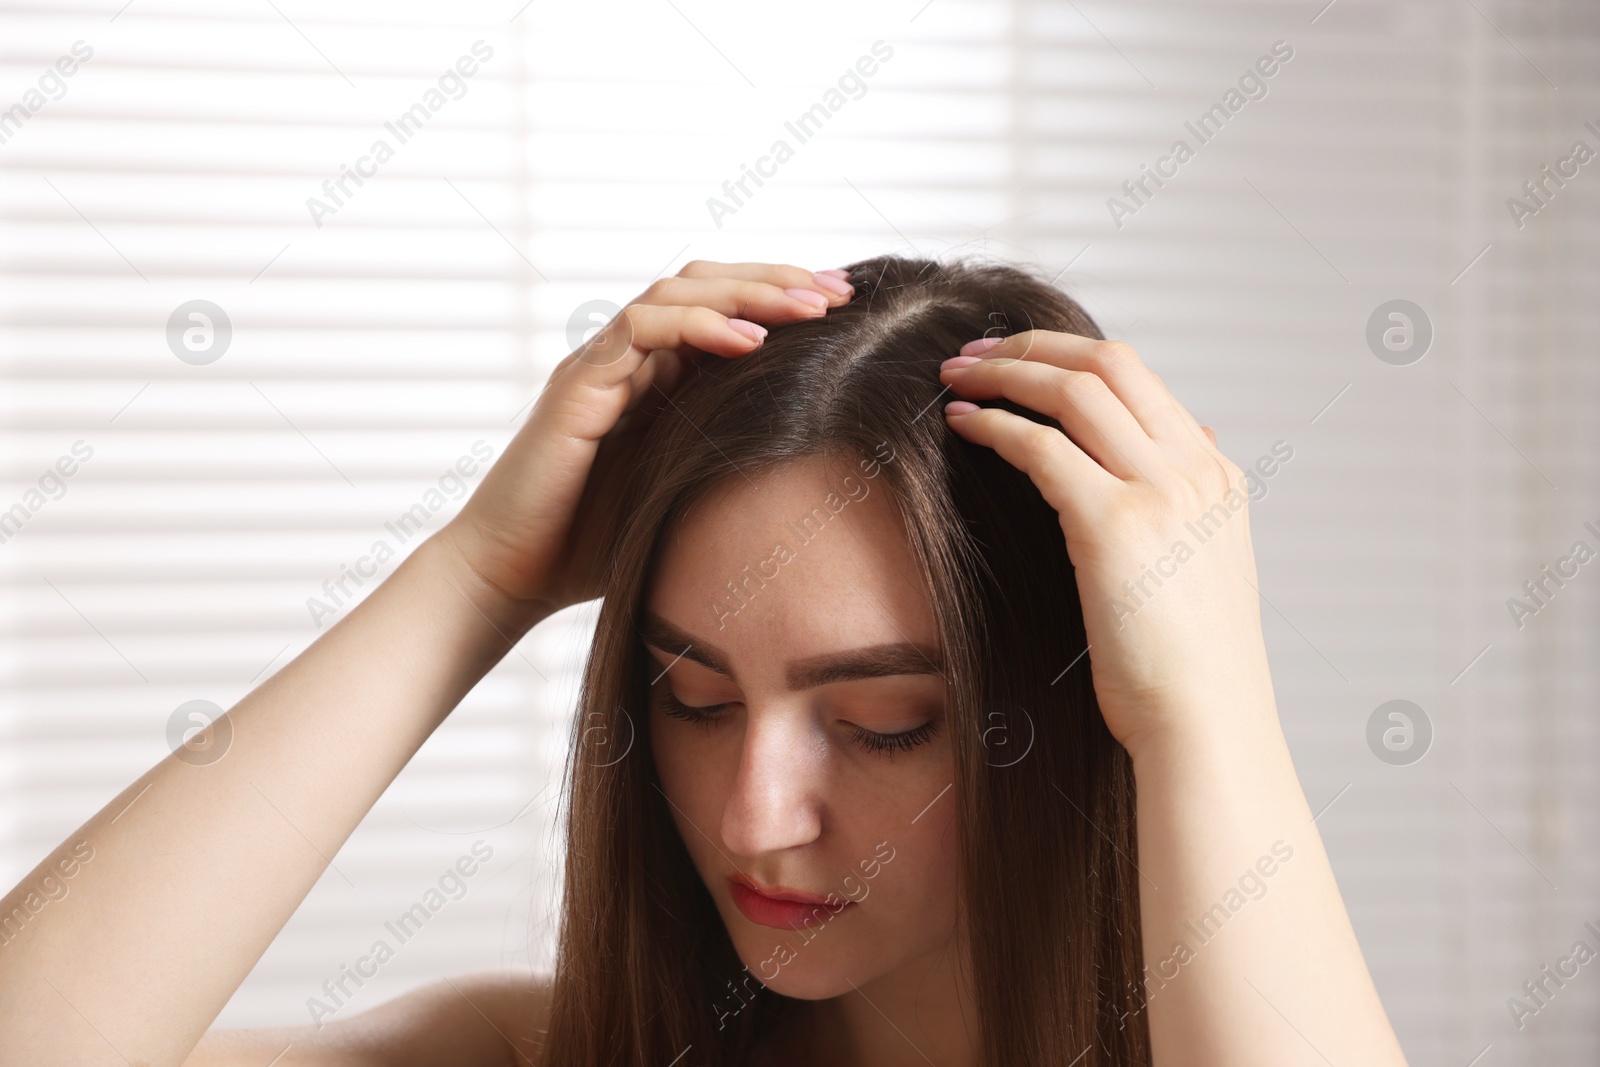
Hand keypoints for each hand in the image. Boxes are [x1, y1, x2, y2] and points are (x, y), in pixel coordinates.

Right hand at [440, 261, 853, 616]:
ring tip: (810, 307)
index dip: (784, 297)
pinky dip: (696, 326)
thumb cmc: (601, 547)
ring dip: (748, 292)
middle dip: (778, 280)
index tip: (850, 305)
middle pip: (706, 284)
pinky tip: (749, 342)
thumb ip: (737, 461)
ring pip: (675, 293)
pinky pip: (638, 331)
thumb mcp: (692, 494)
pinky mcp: (576, 386)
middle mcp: (629, 360)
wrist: (514, 579)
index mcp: (660, 378)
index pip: (726, 308)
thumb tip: (828, 458)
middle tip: (843, 291)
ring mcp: (600, 366)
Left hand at [939, 332, 1274, 756]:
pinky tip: (962, 425)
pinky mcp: (1115, 523)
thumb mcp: (1203, 568)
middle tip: (974, 352)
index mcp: (1216, 477)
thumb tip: (1194, 440)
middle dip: (1032, 345)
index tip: (1018, 357)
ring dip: (1005, 373)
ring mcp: (1160, 492)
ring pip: (1073, 390)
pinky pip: (1040, 445)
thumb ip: (1191, 501)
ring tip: (956, 378)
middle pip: (1108, 362)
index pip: (1140, 378)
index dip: (1069, 354)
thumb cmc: (1189, 667)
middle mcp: (1195, 470)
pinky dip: (995, 424)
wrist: (1205, 724)